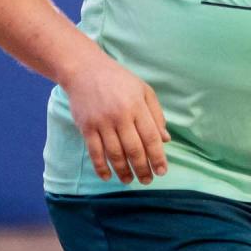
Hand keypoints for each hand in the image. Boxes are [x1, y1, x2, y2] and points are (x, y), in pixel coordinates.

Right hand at [63, 53, 170, 184]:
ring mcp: (102, 122)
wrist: (85, 70)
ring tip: (129, 181)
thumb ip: (156, 114)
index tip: (162, 171)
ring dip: (123, 171)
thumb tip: (165, 140)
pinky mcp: (86, 127)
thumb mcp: (143, 90)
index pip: (151, 137)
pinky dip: (101, 167)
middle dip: (142, 168)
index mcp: (137, 106)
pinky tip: (107, 177)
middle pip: (134, 149)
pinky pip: (95, 152)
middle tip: (147, 181)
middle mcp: (120, 115)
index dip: (157, 157)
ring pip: (115, 154)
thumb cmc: (119, 80)